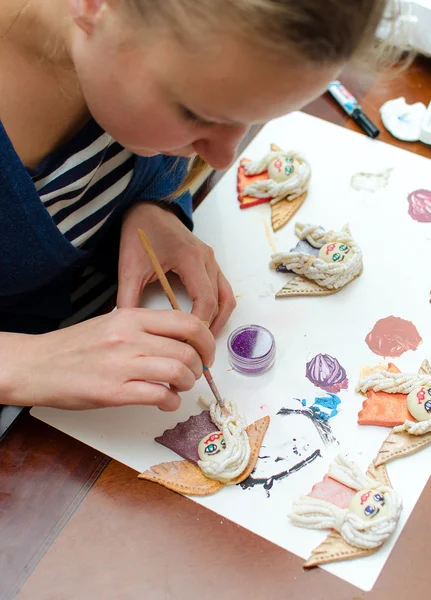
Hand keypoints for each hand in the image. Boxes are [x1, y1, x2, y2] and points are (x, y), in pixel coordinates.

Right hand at [1, 308, 214, 410]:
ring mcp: (122, 365)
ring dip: (188, 383)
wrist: (37, 365)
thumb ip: (145, 329)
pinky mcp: (114, 392)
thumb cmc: (75, 346)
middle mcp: (130, 337)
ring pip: (178, 372)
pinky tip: (166, 401)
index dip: (206, 339)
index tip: (206, 351)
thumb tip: (180, 341)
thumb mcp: (112, 324)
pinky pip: (159, 396)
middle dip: (200, 366)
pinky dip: (171, 401)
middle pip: (187, 350)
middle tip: (195, 373)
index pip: (186, 322)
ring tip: (180, 387)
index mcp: (131, 317)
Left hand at [117, 202, 235, 335]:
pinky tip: (201, 322)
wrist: (147, 209)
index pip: (205, 301)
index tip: (185, 344)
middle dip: (210, 329)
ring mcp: (212, 260)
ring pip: (226, 298)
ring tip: (202, 341)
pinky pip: (222, 290)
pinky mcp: (210, 262)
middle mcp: (207, 260)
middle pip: (221, 302)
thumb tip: (128, 330)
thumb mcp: (129, 267)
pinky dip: (217, 309)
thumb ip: (128, 299)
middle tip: (196, 350)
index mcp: (191, 259)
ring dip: (218, 320)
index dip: (198, 326)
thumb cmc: (140, 234)